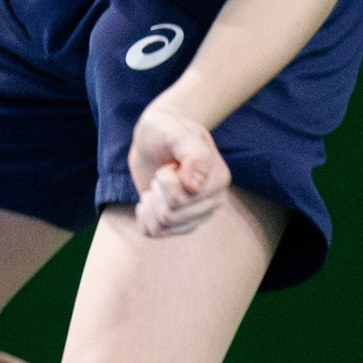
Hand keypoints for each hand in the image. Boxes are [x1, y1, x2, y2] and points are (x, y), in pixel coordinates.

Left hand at [127, 96, 230, 235]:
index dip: (165, 180)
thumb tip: (196, 186)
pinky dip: (144, 215)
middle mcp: (212, 202)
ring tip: (158, 184)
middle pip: (169, 215)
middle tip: (164, 171)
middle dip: (157, 190)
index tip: (171, 163)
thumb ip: (191, 153)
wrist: (154, 138)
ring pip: (161, 227)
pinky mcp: (179, 225)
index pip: (181, 198)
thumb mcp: (175, 131)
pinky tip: (150, 198)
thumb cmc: (165, 130)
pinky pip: (152, 232)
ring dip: (150, 202)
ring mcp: (197, 216)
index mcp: (218, 179)